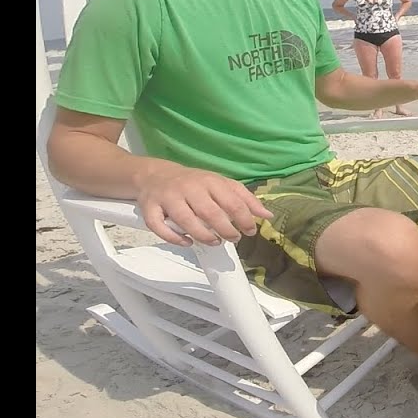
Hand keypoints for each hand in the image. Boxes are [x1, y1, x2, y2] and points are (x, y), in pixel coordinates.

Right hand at [137, 166, 272, 247]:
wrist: (155, 174)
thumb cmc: (194, 183)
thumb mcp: (222, 185)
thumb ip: (245, 199)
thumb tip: (268, 215)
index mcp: (210, 181)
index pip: (232, 201)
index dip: (244, 219)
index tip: (250, 231)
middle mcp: (189, 187)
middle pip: (210, 212)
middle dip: (225, 229)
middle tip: (233, 238)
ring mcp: (168, 197)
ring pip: (185, 219)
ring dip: (202, 235)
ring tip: (214, 242)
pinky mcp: (149, 207)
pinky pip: (158, 225)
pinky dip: (173, 237)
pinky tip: (187, 242)